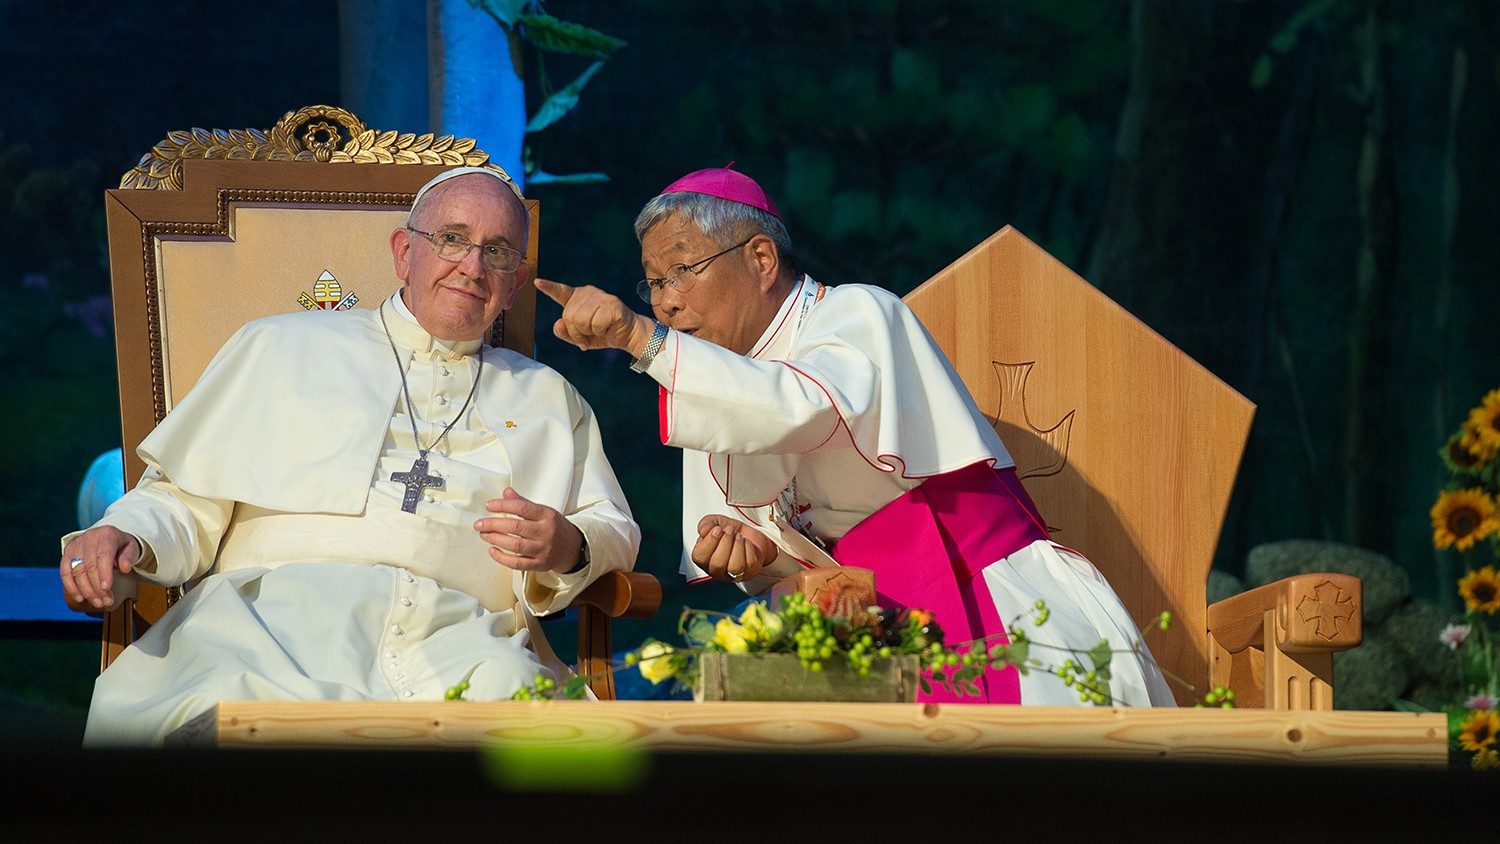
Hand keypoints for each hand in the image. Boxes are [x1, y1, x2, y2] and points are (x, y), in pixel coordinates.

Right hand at [61, 525, 140, 610]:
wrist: (107, 536)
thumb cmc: (121, 545)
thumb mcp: (131, 547)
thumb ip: (129, 556)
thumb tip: (125, 568)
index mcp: (106, 535)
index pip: (103, 555)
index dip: (104, 573)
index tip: (106, 588)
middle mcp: (89, 538)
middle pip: (89, 566)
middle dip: (97, 587)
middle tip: (105, 602)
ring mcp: (76, 545)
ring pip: (77, 571)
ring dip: (86, 590)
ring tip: (97, 603)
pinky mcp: (67, 553)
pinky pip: (65, 572)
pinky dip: (71, 587)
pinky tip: (80, 598)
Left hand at [474, 487, 584, 573]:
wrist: (572, 548)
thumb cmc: (554, 527)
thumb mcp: (543, 511)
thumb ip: (523, 503)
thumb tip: (506, 492)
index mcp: (547, 515)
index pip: (522, 508)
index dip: (503, 506)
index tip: (489, 506)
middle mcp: (545, 532)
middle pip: (516, 527)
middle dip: (494, 524)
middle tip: (479, 524)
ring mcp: (543, 550)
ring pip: (516, 545)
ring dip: (496, 539)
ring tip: (483, 534)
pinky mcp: (539, 565)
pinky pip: (518, 563)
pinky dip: (503, 558)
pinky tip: (492, 551)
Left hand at [534, 278, 654, 355]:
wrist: (628, 336)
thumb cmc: (603, 334)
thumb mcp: (580, 338)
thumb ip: (565, 333)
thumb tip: (558, 324)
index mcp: (578, 298)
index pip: (561, 292)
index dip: (549, 287)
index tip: (537, 282)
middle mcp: (588, 293)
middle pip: (568, 316)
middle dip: (576, 332)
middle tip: (589, 335)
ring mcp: (600, 296)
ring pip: (580, 320)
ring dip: (588, 332)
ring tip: (599, 330)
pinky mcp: (611, 304)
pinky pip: (595, 324)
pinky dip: (600, 332)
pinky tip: (608, 328)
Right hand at [690, 514, 776, 583]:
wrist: (750, 536)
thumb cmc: (731, 532)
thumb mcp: (716, 522)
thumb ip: (706, 523)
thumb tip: (703, 530)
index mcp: (703, 558)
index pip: (699, 557)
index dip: (709, 542)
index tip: (717, 529)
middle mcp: (716, 570)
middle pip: (717, 564)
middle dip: (725, 542)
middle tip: (730, 530)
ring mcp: (733, 574)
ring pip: (734, 566)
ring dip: (738, 546)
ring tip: (739, 536)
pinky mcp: (749, 573)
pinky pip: (749, 563)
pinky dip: (749, 548)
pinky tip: (746, 543)